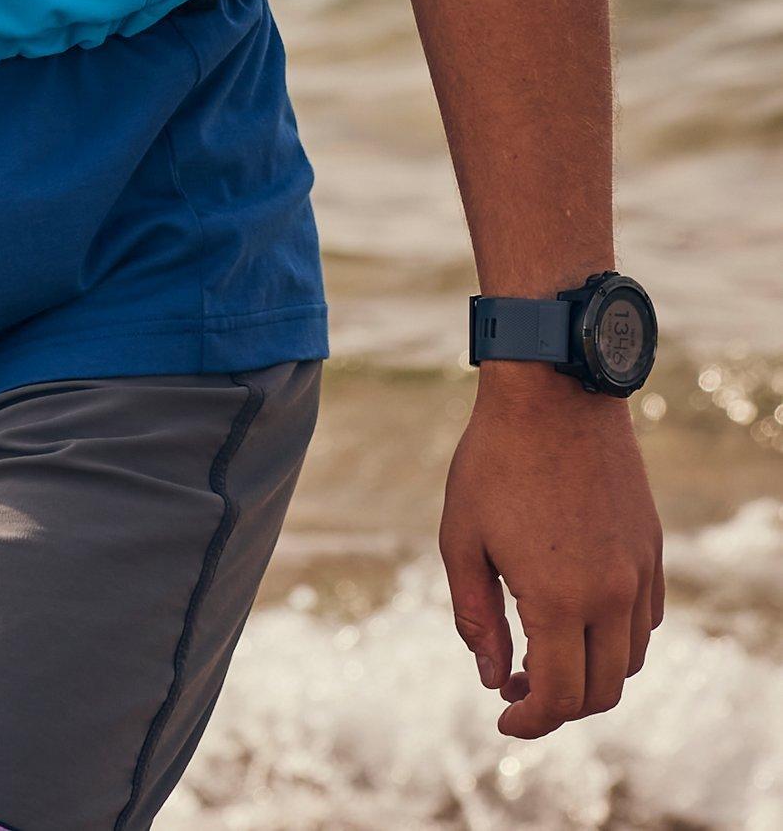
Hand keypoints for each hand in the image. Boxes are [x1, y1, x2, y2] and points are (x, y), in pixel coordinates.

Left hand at [440, 363, 662, 736]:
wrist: (552, 392)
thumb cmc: (495, 459)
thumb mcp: (462, 538)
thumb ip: (477, 616)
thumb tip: (492, 676)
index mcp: (558, 599)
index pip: (558, 697)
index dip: (530, 720)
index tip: (504, 717)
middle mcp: (610, 594)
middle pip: (602, 691)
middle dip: (559, 705)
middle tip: (516, 687)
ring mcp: (638, 571)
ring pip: (630, 659)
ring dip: (591, 672)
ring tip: (544, 651)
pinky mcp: (651, 547)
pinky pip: (646, 618)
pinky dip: (617, 636)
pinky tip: (577, 613)